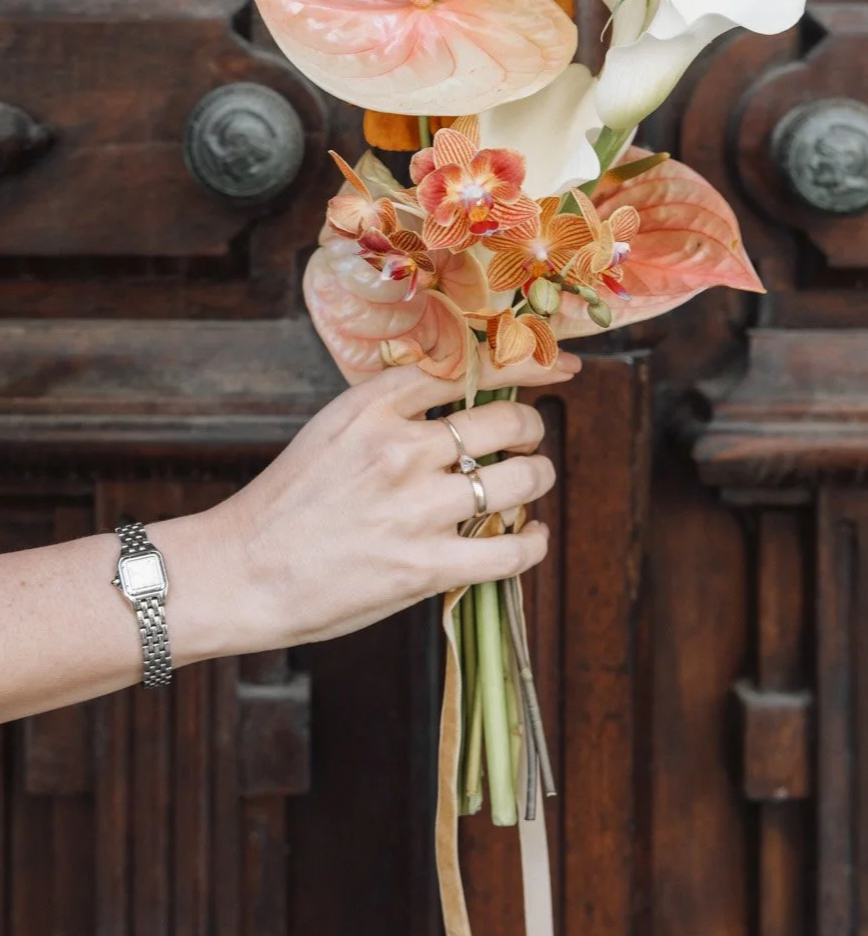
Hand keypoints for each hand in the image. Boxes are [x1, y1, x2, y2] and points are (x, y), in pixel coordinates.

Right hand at [199, 350, 579, 652]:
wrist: (242, 571)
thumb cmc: (287, 503)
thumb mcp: (332, 429)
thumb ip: (392, 410)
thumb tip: (458, 399)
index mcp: (374, 407)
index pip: (469, 369)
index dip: (525, 364)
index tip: (557, 366)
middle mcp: (401, 449)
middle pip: (507, 421)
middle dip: (531, 429)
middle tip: (528, 440)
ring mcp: (416, 509)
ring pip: (521, 479)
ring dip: (537, 478)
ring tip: (529, 483)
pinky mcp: (425, 568)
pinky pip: (510, 551)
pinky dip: (532, 542)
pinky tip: (529, 537)